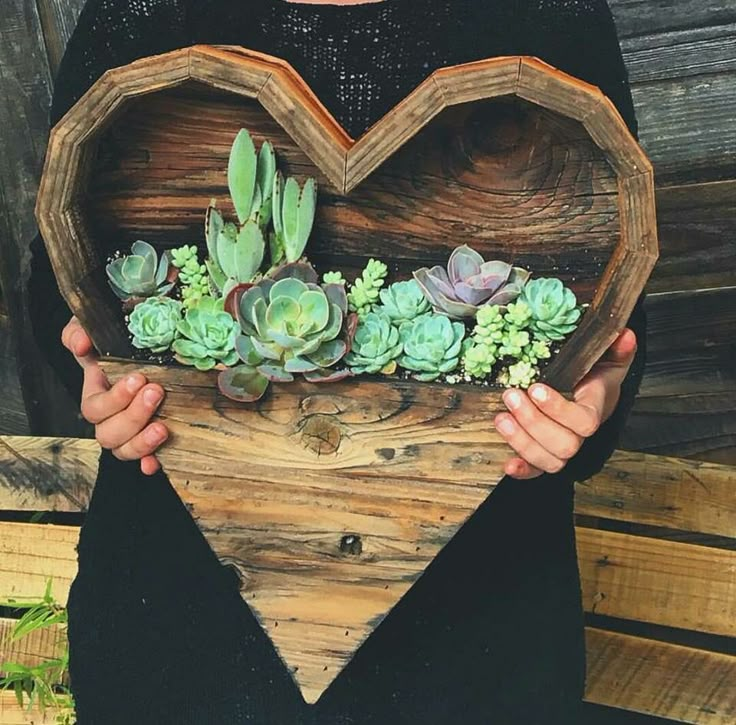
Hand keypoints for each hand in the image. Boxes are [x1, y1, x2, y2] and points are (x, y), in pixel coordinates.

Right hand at [61, 316, 167, 475]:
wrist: (154, 344)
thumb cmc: (121, 340)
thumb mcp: (97, 329)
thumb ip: (81, 332)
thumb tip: (83, 344)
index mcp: (97, 393)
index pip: (94, 408)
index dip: (114, 399)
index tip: (138, 378)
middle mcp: (111, 417)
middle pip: (108, 433)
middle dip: (133, 415)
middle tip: (156, 392)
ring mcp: (131, 431)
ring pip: (124, 450)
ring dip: (142, 442)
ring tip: (162, 427)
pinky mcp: (152, 438)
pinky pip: (145, 459)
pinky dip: (149, 463)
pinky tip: (156, 462)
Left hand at [494, 328, 637, 479]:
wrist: (589, 392)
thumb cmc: (594, 374)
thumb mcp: (607, 357)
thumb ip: (617, 348)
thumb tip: (624, 335)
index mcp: (595, 409)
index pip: (584, 421)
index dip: (559, 410)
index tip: (536, 389)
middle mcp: (580, 435)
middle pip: (564, 444)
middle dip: (533, 422)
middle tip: (512, 396)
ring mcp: (562, 448)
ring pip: (549, 460)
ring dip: (522, 441)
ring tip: (501, 417)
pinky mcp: (545, 455)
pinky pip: (537, 471)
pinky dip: (523, 470)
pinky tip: (508, 464)